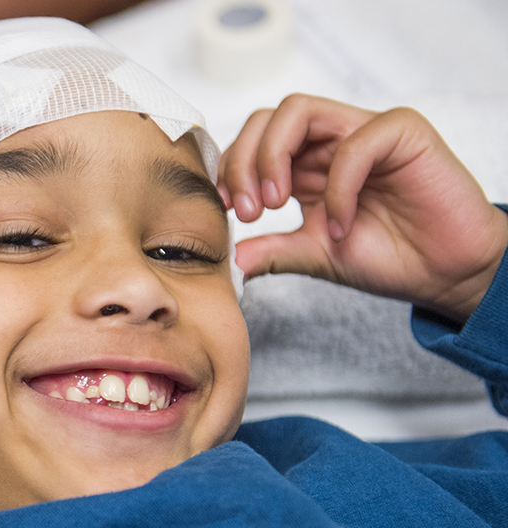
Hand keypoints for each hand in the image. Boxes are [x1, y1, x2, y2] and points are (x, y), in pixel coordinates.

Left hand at [218, 94, 507, 322]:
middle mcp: (332, 140)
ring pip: (298, 110)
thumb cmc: (388, 258)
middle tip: (246, 211)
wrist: (444, 274)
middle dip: (242, 161)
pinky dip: (336, 187)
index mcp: (307, 163)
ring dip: (273, 157)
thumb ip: (272, 250)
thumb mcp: (314, 256)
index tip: (224, 211)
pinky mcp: (403, 133)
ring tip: (275, 204)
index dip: (230, 169)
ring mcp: (365, 131)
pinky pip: (355, 144)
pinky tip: (338, 225)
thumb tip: (229, 259)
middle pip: (267, 119)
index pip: (253, 140)